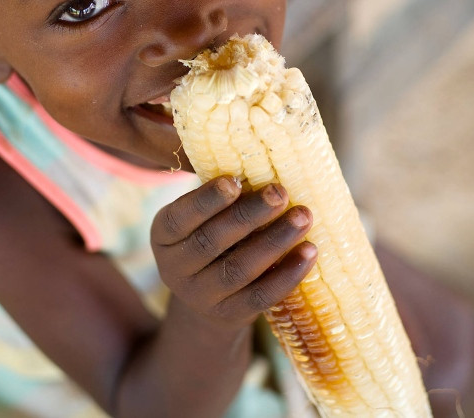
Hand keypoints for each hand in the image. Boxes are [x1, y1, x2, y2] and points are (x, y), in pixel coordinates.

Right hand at [151, 176, 316, 329]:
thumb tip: (262, 159)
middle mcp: (175, 269)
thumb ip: (223, 195)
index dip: (207, 201)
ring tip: (303, 217)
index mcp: (163, 235)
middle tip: (280, 192)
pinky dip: (288, 274)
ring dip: (275, 241)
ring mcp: (201, 296)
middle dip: (249, 215)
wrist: (208, 299)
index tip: (236, 181)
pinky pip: (261, 296)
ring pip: (239, 269)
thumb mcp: (202, 217)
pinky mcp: (230, 315)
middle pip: (212, 241)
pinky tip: (309, 251)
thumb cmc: (213, 237)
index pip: (180, 218)